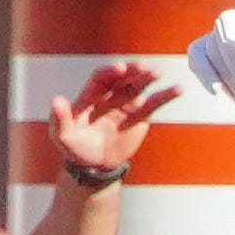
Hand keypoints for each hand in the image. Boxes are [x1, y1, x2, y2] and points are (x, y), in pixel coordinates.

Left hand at [50, 60, 178, 181]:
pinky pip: (154, 103)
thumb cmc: (76, 149)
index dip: (110, 72)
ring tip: (157, 74)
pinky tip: (178, 89)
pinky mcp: (140, 115)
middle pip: (122, 77)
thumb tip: (57, 100)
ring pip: (139, 86)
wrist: (95, 166)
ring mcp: (126, 103)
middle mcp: (110, 95)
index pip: (101, 78)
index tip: (119, 70)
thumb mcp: (62, 136)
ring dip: (148, 78)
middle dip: (131, 71)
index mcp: (91, 95)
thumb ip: (60, 119)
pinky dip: (166, 95)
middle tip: (142, 67)